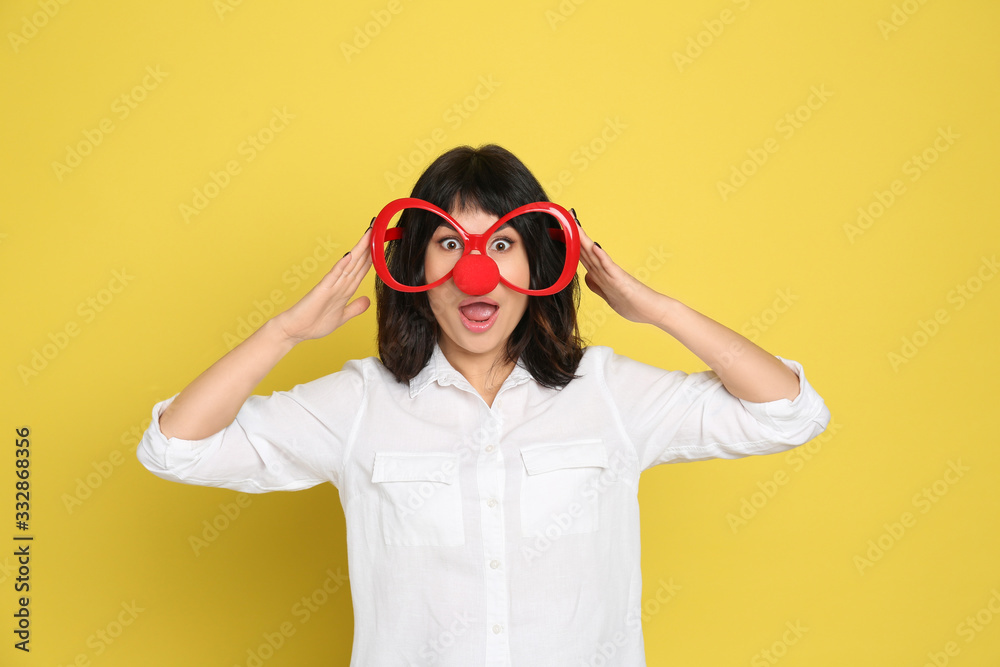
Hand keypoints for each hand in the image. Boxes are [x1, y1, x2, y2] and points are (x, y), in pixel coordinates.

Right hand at [273, 227, 373, 342]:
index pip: (362, 270)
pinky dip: (341, 266)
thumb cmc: (314, 324)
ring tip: (369, 234)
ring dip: (359, 250)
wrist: (294, 330)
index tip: (381, 244)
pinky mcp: (321, 290)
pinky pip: (333, 276)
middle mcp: (340, 285)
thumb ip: (354, 308)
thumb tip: (367, 301)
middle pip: (358, 262)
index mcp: (345, 290)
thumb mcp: (341, 317)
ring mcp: (331, 286)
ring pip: (349, 264)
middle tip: (377, 229)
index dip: (373, 257)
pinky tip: (349, 255)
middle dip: (369, 247)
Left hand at [572, 211, 669, 325]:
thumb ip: (598, 286)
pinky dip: (601, 256)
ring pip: (594, 254)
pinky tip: (594, 246)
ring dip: (583, 239)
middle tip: (568, 214)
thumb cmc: (633, 304)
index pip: (582, 255)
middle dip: (575, 233)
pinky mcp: (620, 281)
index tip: (564, 228)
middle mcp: (604, 271)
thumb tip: (588, 277)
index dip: (571, 242)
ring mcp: (612, 275)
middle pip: (585, 250)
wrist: (653, 310)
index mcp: (600, 275)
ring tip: (574, 223)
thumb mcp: (609, 296)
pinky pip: (609, 267)